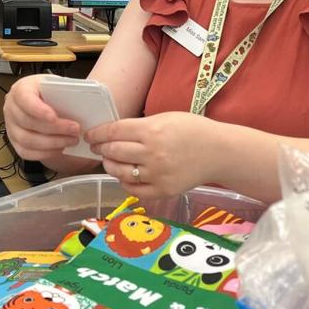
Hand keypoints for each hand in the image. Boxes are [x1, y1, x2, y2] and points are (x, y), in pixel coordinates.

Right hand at [3, 75, 80, 160]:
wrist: (43, 103)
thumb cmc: (51, 93)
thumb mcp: (57, 85)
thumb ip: (65, 91)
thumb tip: (81, 98)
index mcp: (21, 89)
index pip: (24, 98)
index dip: (38, 109)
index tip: (54, 117)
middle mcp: (11, 108)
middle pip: (28, 122)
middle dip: (54, 128)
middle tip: (75, 129)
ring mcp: (10, 126)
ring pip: (27, 140)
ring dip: (53, 143)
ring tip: (72, 140)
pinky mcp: (15, 142)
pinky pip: (26, 152)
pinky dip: (45, 153)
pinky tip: (60, 148)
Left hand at [86, 112, 218, 198]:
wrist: (219, 152)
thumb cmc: (193, 130)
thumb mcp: (166, 118)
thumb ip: (140, 125)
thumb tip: (113, 132)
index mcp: (152, 130)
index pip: (113, 132)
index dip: (97, 134)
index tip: (90, 135)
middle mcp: (152, 153)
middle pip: (113, 152)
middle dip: (101, 149)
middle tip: (98, 147)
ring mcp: (157, 174)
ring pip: (120, 172)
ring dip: (110, 165)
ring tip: (110, 160)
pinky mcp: (163, 190)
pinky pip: (134, 189)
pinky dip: (125, 182)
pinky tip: (125, 175)